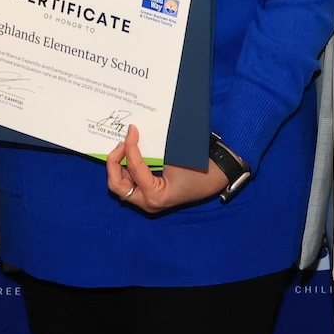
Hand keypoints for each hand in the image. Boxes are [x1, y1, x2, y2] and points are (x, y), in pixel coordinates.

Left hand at [105, 125, 225, 213]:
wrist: (220, 174)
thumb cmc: (202, 168)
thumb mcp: (176, 157)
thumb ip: (152, 150)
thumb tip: (132, 133)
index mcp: (155, 196)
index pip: (133, 168)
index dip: (130, 147)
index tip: (132, 130)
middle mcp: (148, 202)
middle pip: (117, 184)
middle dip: (114, 162)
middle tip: (122, 143)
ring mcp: (148, 200)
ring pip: (121, 185)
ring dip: (118, 165)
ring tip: (124, 146)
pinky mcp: (151, 193)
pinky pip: (131, 182)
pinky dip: (127, 168)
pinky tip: (130, 154)